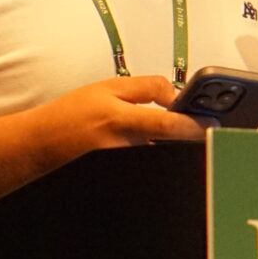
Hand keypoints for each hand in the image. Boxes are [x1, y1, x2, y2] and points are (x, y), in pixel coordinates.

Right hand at [29, 75, 205, 160]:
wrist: (43, 143)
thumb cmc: (72, 113)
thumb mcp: (107, 88)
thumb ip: (143, 89)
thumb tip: (174, 94)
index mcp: (121, 120)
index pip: (167, 124)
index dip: (194, 124)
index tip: (214, 122)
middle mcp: (126, 145)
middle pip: (169, 140)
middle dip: (189, 132)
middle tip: (206, 124)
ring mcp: (126, 161)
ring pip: (161, 149)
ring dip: (174, 139)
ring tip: (181, 128)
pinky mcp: (126, 169)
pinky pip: (151, 156)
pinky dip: (160, 147)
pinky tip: (161, 137)